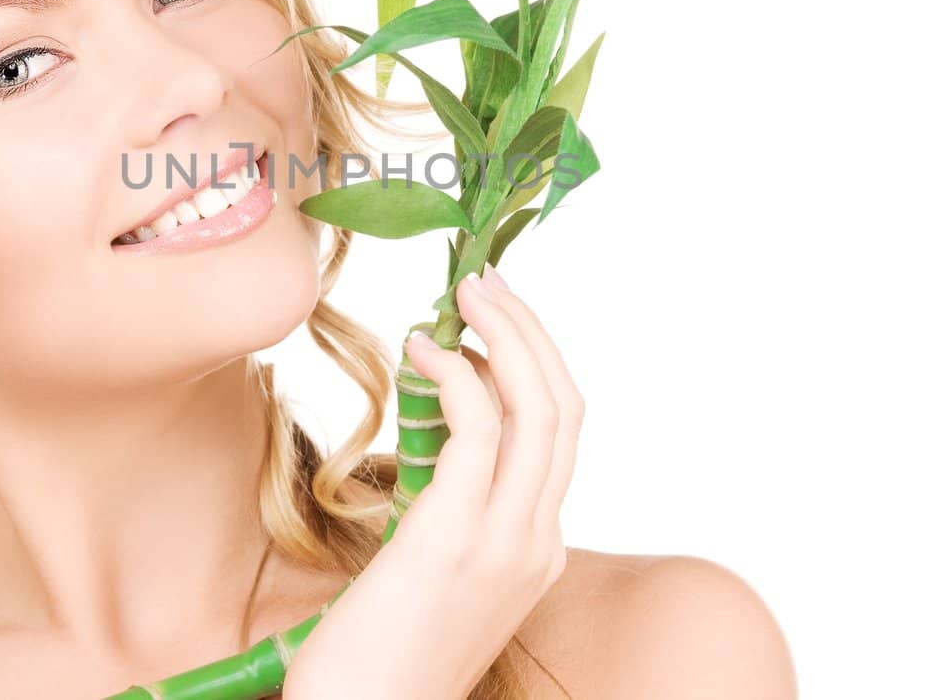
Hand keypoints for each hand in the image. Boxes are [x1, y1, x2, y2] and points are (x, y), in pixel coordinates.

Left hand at [282, 264, 585, 698]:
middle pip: (564, 407)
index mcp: (538, 548)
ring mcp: (506, 542)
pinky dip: (457, 373)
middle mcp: (539, 541)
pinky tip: (424, 349)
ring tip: (462, 295)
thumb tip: (431, 447)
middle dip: (530, 332)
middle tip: (484, 284)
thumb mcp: (433, 577)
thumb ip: (450, 515)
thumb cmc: (379, 659)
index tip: (490, 321)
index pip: (559, 433)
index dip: (532, 363)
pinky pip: (480, 430)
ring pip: (539, 407)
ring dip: (505, 334)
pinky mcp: (454, 540)